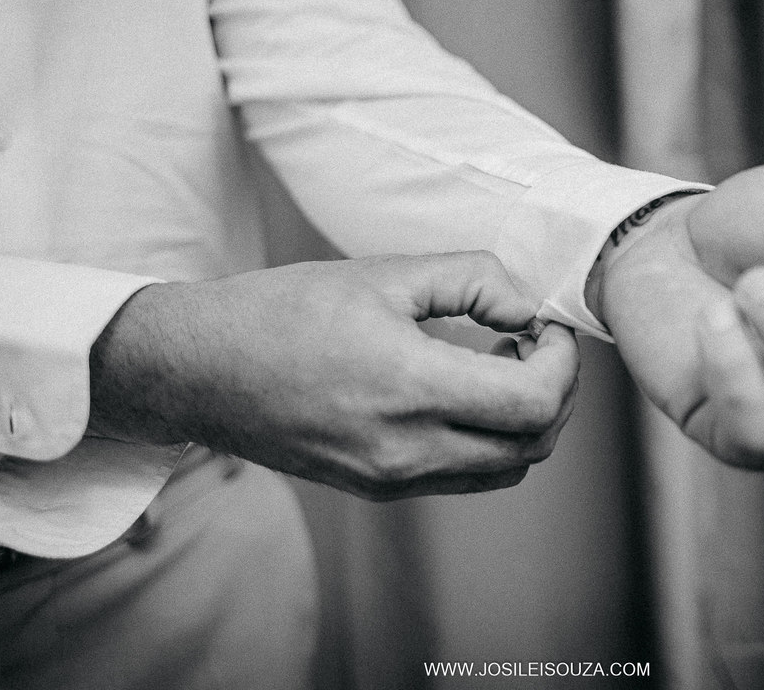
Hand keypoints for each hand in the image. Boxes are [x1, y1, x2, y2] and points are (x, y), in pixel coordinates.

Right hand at [89, 252, 579, 498]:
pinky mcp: (378, 489)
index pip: (535, 403)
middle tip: (536, 342)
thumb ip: (473, 280)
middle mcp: (406, 449)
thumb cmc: (283, 312)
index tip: (548, 324)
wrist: (199, 370)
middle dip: (556, 390)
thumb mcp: (384, 273)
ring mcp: (392, 479)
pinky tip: (465, 393)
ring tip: (500, 365)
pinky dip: (490, 441)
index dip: (564, 362)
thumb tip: (528, 305)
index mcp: (410, 388)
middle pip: (534, 444)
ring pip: (507, 470)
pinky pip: (467, 478)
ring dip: (526, 421)